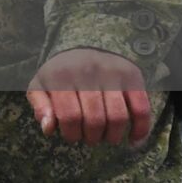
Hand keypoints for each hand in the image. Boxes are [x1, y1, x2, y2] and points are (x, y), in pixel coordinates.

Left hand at [26, 48, 153, 145]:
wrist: (85, 43)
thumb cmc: (60, 72)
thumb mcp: (41, 85)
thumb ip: (40, 106)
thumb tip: (48, 129)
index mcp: (61, 75)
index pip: (70, 116)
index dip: (72, 133)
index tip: (73, 137)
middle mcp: (87, 72)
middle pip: (95, 119)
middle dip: (92, 137)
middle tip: (90, 138)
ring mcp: (112, 73)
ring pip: (118, 117)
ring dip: (112, 136)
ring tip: (106, 137)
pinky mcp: (132, 76)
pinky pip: (141, 109)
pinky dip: (140, 129)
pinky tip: (133, 139)